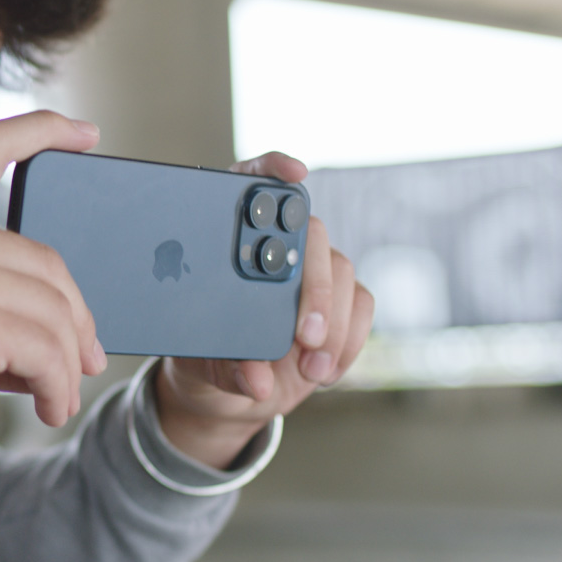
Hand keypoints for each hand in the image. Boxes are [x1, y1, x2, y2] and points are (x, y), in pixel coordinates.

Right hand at [0, 112, 106, 477]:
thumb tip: (62, 314)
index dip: (44, 130)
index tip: (86, 133)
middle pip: (46, 260)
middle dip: (75, 317)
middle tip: (83, 359)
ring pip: (54, 311)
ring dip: (65, 364)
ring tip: (55, 397)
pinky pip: (48, 351)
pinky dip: (57, 386)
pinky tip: (47, 406)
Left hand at [153, 151, 374, 468]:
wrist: (231, 393)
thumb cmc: (204, 361)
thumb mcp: (200, 367)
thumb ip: (225, 370)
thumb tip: (256, 380)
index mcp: (225, 242)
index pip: (248, 183)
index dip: (271, 168)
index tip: (294, 174)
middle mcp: (274, 245)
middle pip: (308, 233)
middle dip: (313, 283)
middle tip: (303, 334)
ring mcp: (311, 269)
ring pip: (341, 269)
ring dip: (332, 322)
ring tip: (309, 368)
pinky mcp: (341, 299)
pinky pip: (362, 304)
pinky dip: (349, 341)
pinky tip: (325, 372)